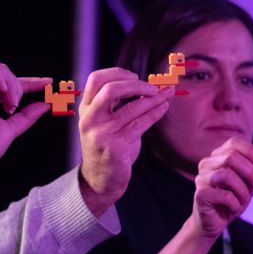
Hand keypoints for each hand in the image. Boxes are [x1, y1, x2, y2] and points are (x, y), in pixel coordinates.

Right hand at [0, 58, 50, 160]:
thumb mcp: (14, 127)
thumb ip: (28, 115)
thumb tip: (46, 104)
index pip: (12, 84)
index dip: (31, 82)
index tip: (48, 83)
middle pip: (5, 72)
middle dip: (17, 86)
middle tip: (15, 105)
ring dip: (9, 82)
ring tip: (8, 101)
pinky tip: (2, 89)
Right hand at [76, 67, 171, 215]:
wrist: (100, 180)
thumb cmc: (108, 147)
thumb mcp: (106, 122)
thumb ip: (117, 104)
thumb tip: (148, 85)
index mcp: (86, 109)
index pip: (96, 79)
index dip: (117, 73)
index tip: (135, 76)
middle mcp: (90, 119)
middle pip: (111, 89)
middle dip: (137, 85)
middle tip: (153, 88)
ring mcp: (101, 133)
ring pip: (132, 108)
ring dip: (154, 98)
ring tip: (167, 94)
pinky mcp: (115, 146)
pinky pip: (140, 124)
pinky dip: (155, 113)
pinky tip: (164, 107)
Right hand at [191, 138, 252, 238]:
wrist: (213, 223)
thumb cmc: (230, 201)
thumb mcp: (250, 187)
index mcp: (218, 157)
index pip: (233, 142)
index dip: (250, 151)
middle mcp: (207, 164)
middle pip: (231, 157)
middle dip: (250, 172)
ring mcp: (202, 178)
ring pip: (227, 175)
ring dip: (242, 190)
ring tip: (244, 200)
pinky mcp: (201, 195)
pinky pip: (224, 195)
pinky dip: (235, 203)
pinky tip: (234, 207)